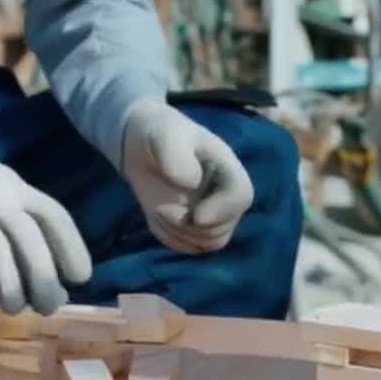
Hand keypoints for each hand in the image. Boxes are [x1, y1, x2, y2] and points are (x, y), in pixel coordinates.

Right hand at [0, 152, 91, 314]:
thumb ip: (22, 243)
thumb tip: (56, 294)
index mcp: (15, 186)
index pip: (54, 214)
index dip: (71, 247)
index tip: (80, 279)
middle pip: (29, 237)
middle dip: (43, 277)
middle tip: (47, 307)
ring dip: (10, 287)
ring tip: (12, 308)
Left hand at [119, 99, 253, 252]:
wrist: (139, 144)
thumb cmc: (158, 133)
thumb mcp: (165, 135)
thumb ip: (176, 155)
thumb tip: (190, 184)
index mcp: (228, 169)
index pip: (241, 196)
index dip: (222, 211)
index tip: (195, 215)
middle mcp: (226, 196)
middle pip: (223, 227)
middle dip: (190, 226)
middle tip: (161, 209)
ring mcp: (211, 214)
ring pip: (208, 242)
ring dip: (179, 234)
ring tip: (158, 211)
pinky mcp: (193, 228)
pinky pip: (189, 246)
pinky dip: (171, 238)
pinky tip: (158, 218)